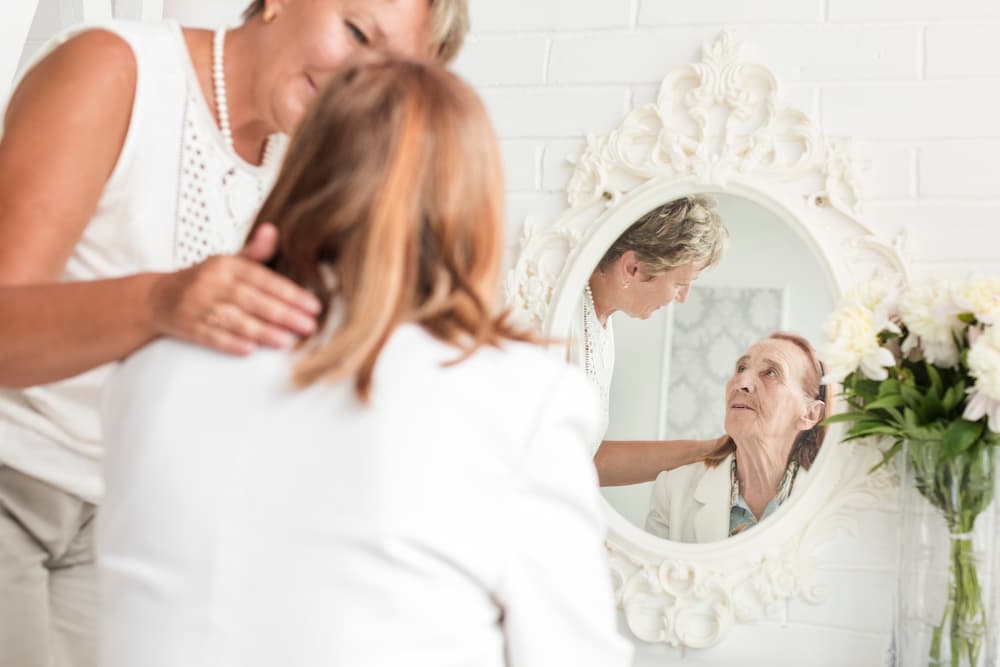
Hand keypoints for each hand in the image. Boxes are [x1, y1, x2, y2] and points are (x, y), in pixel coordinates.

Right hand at [150, 223, 321, 354]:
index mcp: (226, 265)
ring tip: (287, 342)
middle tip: (309, 326)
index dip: (290, 293)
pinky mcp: (187, 326)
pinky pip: (211, 336)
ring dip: (262, 332)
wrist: (158, 297)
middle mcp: (212, 283)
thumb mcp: (227, 261)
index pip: (263, 279)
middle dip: (284, 315)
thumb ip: (255, 252)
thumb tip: (273, 230)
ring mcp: (197, 305)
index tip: (313, 306)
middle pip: (253, 300)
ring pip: (234, 320)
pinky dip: (230, 343)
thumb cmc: (204, 280)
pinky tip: (250, 350)